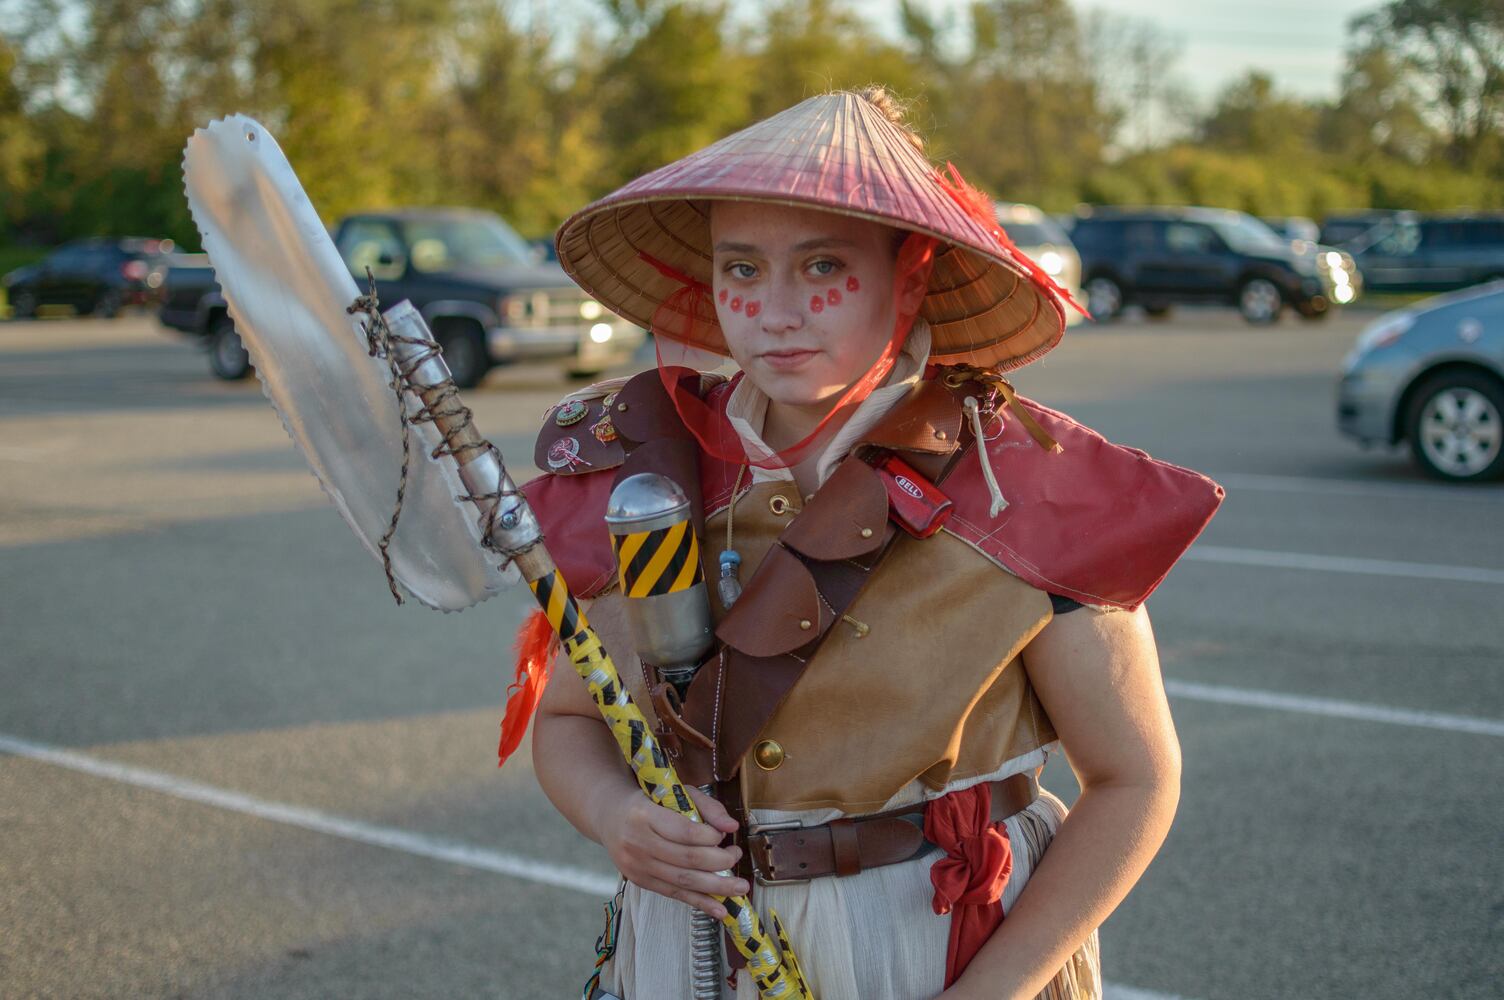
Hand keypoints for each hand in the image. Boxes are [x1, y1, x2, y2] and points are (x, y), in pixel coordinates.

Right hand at [597, 784, 748, 919]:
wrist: (610, 816)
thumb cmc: (649, 801)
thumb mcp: (676, 793)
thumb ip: (706, 806)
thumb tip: (732, 826)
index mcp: (644, 815)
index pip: (685, 832)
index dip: (711, 837)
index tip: (725, 835)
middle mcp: (637, 843)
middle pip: (687, 859)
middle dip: (720, 862)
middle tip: (736, 856)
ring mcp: (637, 866)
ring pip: (683, 881)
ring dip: (716, 887)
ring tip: (740, 888)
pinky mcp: (640, 882)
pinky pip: (674, 894)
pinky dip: (699, 902)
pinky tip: (720, 909)